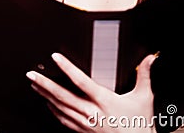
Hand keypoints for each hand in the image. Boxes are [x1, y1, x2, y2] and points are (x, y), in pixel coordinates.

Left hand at [26, 53, 156, 131]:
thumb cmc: (140, 124)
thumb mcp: (145, 98)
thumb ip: (145, 75)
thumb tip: (151, 58)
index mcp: (104, 101)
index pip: (81, 81)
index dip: (67, 68)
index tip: (56, 58)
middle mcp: (92, 112)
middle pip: (63, 96)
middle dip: (45, 84)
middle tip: (32, 74)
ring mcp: (86, 124)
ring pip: (60, 108)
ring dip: (45, 95)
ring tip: (34, 85)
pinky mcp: (85, 132)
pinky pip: (64, 121)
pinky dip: (54, 111)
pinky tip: (48, 104)